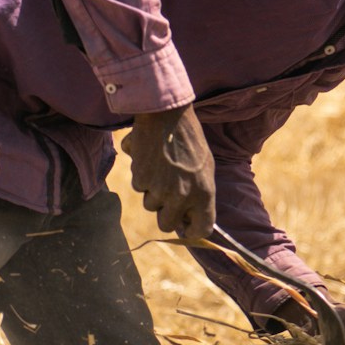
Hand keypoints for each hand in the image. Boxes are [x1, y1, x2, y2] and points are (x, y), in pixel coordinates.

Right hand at [120, 104, 215, 239]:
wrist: (167, 114)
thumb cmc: (189, 139)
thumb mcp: (205, 167)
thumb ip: (199, 193)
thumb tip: (190, 216)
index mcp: (203, 193)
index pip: (201, 229)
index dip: (193, 231)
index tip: (187, 227)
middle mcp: (181, 196)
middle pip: (166, 224)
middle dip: (165, 213)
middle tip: (167, 196)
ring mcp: (159, 188)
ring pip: (150, 204)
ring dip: (153, 191)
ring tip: (161, 167)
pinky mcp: (140, 178)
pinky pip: (139, 186)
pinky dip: (142, 174)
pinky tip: (151, 158)